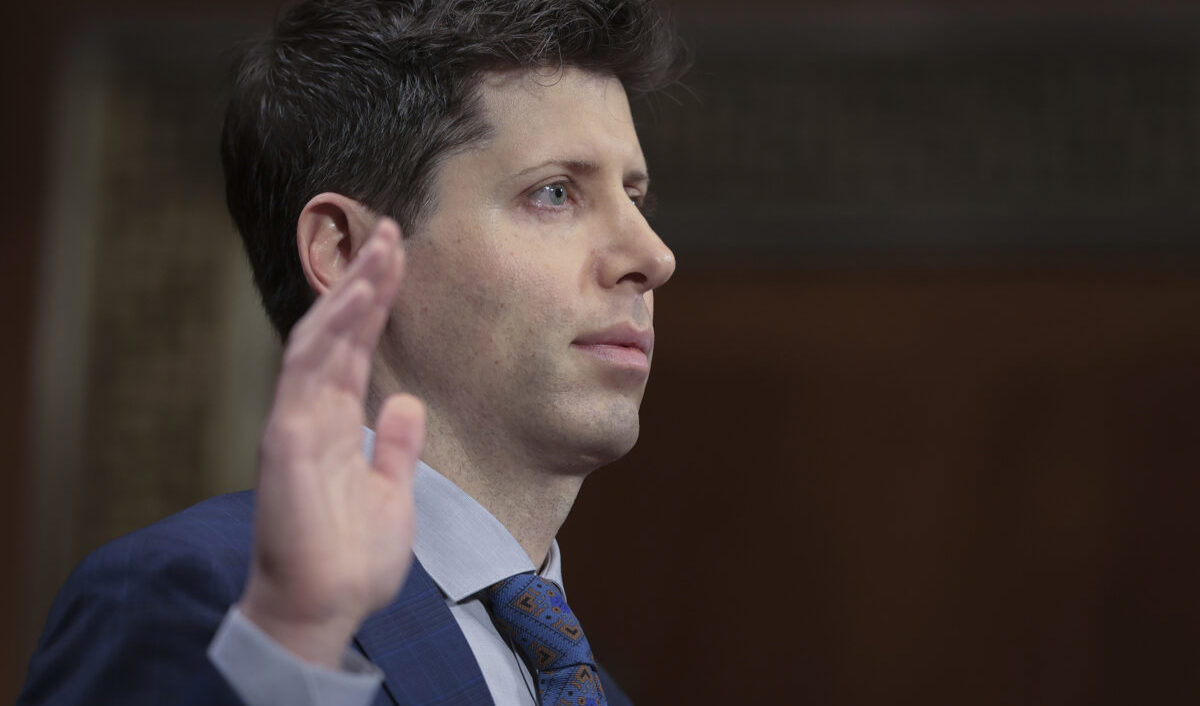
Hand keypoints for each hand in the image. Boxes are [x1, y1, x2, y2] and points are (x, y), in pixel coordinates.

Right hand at [240, 218, 422, 667]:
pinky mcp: (285, 439)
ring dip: (348, 292)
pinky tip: (349, 300)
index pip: (357, 347)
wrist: (326, 605)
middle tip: (393, 231)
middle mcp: (313, 413)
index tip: (399, 258)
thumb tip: (407, 403)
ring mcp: (296, 421)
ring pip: (318, 340)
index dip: (377, 302)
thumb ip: (394, 446)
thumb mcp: (391, 492)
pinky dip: (325, 334)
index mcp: (337, 422)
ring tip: (379, 249)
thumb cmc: (353, 557)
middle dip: (365, 280)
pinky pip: (302, 374)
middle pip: (339, 331)